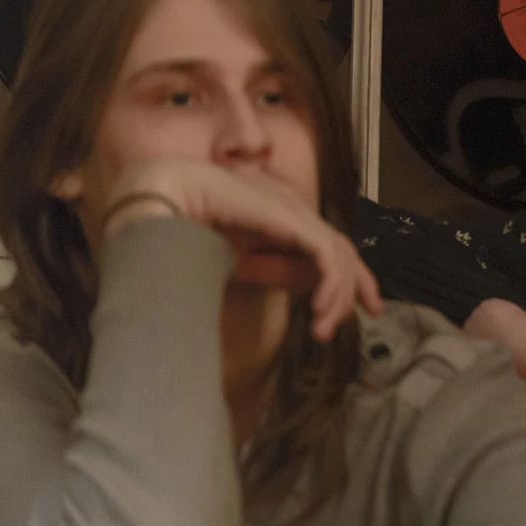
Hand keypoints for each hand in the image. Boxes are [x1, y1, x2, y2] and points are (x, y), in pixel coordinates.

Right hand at [103, 159, 384, 340]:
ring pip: (338, 253)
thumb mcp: (242, 258)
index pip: (330, 244)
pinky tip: (320, 309)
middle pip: (342, 248)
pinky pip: (325, 253)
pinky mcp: (290, 216)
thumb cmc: (190, 224)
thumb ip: (275, 268)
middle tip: (362, 316)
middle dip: (358, 285)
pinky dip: (330, 283)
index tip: (363, 308)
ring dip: (337, 295)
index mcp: (282, 215)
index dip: (352, 275)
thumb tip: (308, 289)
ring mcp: (294, 209)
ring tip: (322, 329)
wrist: (163, 197)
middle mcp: (294, 208)